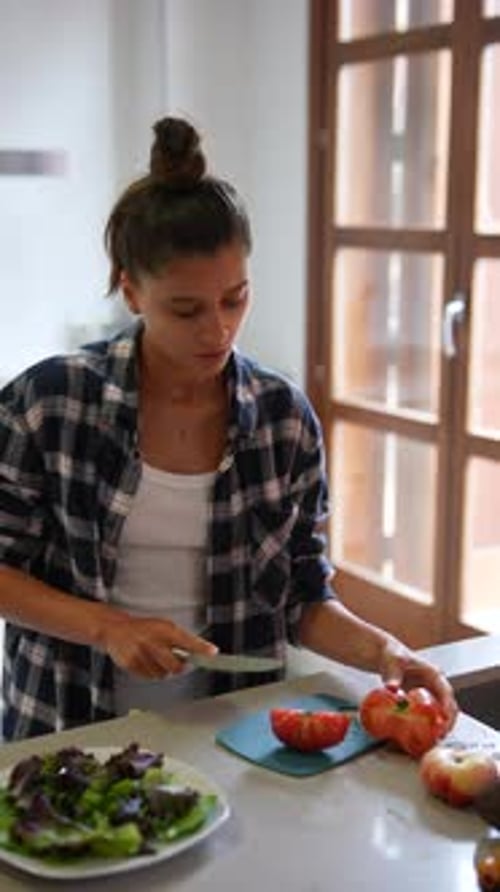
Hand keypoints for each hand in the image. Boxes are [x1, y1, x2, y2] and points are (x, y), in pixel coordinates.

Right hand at [102, 612, 217, 677]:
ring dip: (164, 670)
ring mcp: (141, 654)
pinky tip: (146, 661)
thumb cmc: (144, 628)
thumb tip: (200, 652)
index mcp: (164, 629)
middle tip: (179, 661)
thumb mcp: (163, 626)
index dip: (201, 647)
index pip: (187, 639)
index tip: (213, 653)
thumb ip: (180, 639)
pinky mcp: (131, 664)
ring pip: (163, 674)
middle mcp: (152, 641)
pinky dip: (151, 672)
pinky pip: (149, 677)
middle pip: (176, 665)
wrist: (115, 630)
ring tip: (156, 657)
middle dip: (180, 666)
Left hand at [378, 638, 457, 733]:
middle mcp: (437, 684)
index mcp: (433, 673)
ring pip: (445, 710)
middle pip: (450, 703)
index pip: (445, 691)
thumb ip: (393, 676)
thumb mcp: (392, 664)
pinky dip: (434, 724)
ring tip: (437, 738)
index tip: (445, 719)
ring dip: (444, 724)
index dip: (447, 705)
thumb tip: (392, 690)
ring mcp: (433, 692)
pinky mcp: (427, 699)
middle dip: (449, 720)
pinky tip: (428, 735)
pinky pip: (435, 713)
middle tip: (441, 734)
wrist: (389, 656)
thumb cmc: (393, 657)